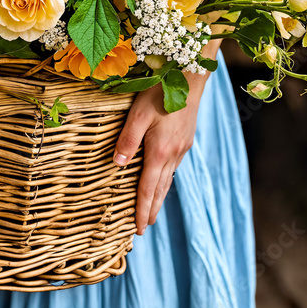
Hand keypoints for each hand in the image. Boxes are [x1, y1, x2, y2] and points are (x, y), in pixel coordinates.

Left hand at [113, 41, 220, 233]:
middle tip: (145, 228)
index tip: (138, 229)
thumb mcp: (137, 114)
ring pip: (169, 179)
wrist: (190, 78)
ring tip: (153, 211)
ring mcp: (182, 147)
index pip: (148, 189)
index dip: (142, 210)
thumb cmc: (160, 92)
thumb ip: (127, 140)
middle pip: (161, 189)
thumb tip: (117, 165)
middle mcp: (174, 154)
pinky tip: (163, 179)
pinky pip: (174, 166)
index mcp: (160, 152)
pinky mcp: (186, 139)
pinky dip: (167, 180)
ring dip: (160, 197)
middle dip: (152, 209)